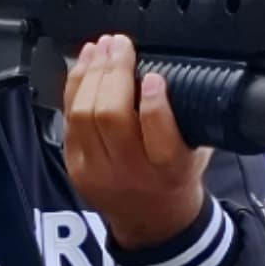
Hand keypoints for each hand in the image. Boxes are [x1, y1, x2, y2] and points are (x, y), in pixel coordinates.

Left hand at [59, 32, 210, 249]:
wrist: (153, 221)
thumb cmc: (176, 176)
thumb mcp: (195, 149)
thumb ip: (186, 116)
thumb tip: (170, 66)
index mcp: (170, 169)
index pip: (158, 134)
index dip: (154, 102)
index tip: (155, 75)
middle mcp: (131, 172)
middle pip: (112, 117)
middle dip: (114, 72)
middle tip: (120, 44)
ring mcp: (98, 171)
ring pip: (84, 114)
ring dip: (91, 74)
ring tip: (101, 47)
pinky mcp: (75, 166)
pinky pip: (69, 119)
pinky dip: (75, 87)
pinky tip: (85, 64)